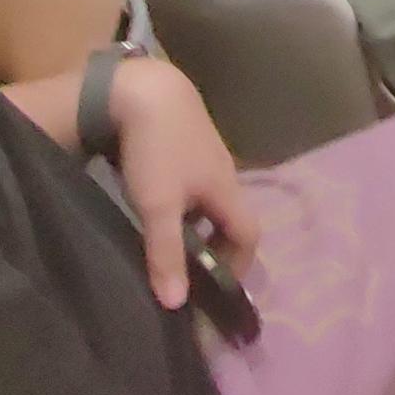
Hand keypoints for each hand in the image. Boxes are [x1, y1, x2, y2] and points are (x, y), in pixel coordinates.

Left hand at [108, 57, 258, 309]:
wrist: (144, 89)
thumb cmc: (156, 150)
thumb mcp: (157, 206)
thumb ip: (166, 254)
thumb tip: (176, 305)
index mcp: (226, 189)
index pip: (250, 233)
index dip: (240, 264)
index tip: (217, 288)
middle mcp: (224, 172)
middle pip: (233, 216)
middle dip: (220, 246)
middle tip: (193, 269)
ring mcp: (206, 153)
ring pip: (213, 199)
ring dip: (201, 224)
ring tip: (173, 241)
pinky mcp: (186, 141)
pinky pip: (197, 181)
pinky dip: (188, 203)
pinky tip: (161, 204)